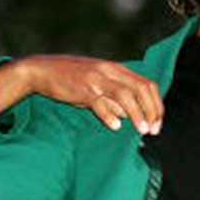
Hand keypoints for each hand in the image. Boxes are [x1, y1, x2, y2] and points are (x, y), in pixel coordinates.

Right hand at [0, 56, 162, 133]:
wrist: (42, 70)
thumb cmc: (72, 80)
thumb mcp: (98, 85)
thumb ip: (115, 99)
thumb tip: (131, 117)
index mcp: (117, 69)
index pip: (147, 84)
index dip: (156, 104)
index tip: (158, 123)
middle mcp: (110, 71)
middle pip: (141, 88)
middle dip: (152, 111)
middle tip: (152, 130)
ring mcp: (96, 79)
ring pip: (125, 95)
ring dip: (137, 114)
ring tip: (142, 130)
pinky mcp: (82, 89)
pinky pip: (99, 102)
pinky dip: (109, 115)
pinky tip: (115, 127)